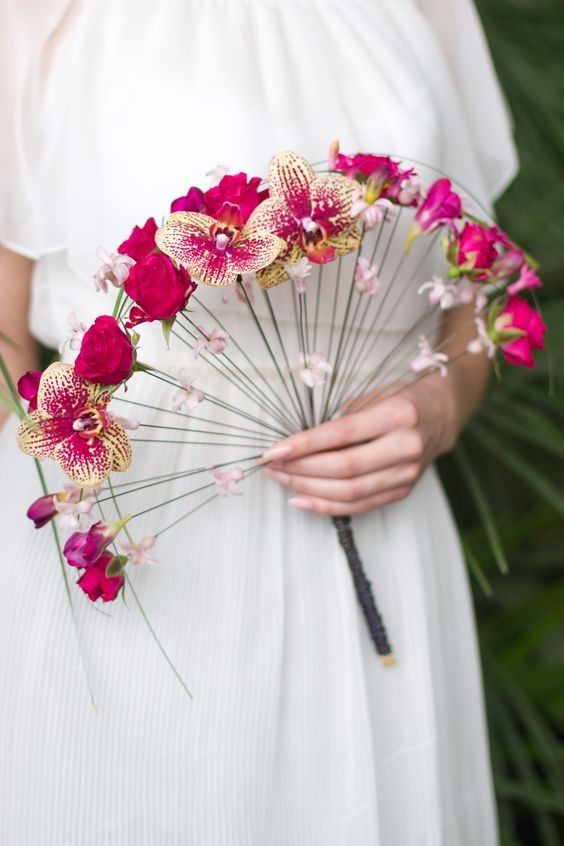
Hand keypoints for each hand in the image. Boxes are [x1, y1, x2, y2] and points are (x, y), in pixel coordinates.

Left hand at [260, 374, 458, 515]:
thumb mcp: (371, 398)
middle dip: (301, 469)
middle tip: (273, 465)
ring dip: (308, 488)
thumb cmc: (399, 402)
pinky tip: (301, 498)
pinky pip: (358, 506)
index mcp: (398, 415)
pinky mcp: (402, 491)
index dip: (303, 445)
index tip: (274, 450)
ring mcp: (407, 474)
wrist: (440, 417)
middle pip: (344, 469)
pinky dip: (326, 506)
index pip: (342, 435)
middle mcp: (406, 447)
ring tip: (282, 479)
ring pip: (349, 493)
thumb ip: (340, 422)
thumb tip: (295, 445)